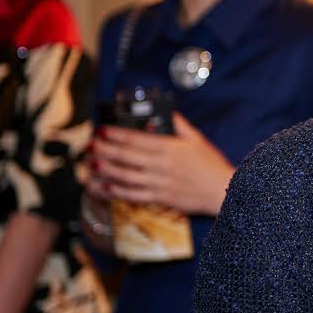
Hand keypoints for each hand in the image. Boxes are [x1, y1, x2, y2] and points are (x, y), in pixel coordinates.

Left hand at [90, 113, 233, 215]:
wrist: (223, 191)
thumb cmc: (211, 165)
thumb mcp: (197, 140)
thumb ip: (180, 126)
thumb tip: (167, 114)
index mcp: (169, 147)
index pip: (136, 138)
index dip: (116, 134)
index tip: (102, 129)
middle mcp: (160, 165)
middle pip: (125, 156)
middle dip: (104, 149)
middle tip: (89, 145)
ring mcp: (158, 183)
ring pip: (125, 176)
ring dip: (106, 169)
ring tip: (92, 164)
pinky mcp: (159, 198)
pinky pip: (133, 195)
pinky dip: (117, 192)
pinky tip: (105, 188)